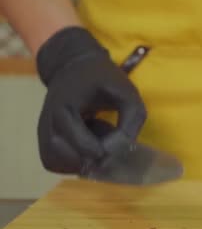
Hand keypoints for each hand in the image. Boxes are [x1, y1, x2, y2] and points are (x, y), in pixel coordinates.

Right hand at [36, 26, 146, 174]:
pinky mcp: (44, 139)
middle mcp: (47, 122)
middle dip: (90, 160)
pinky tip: (86, 147)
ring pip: (56, 163)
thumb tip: (127, 144)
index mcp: (64, 107)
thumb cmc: (102, 78)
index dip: (101, 151)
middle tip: (109, 148)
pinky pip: (53, 162)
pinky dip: (72, 162)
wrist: (73, 66)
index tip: (116, 144)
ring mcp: (42, 132)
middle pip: (64, 157)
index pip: (78, 143)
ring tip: (96, 144)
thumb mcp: (125, 90)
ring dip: (80, 162)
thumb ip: (133, 116)